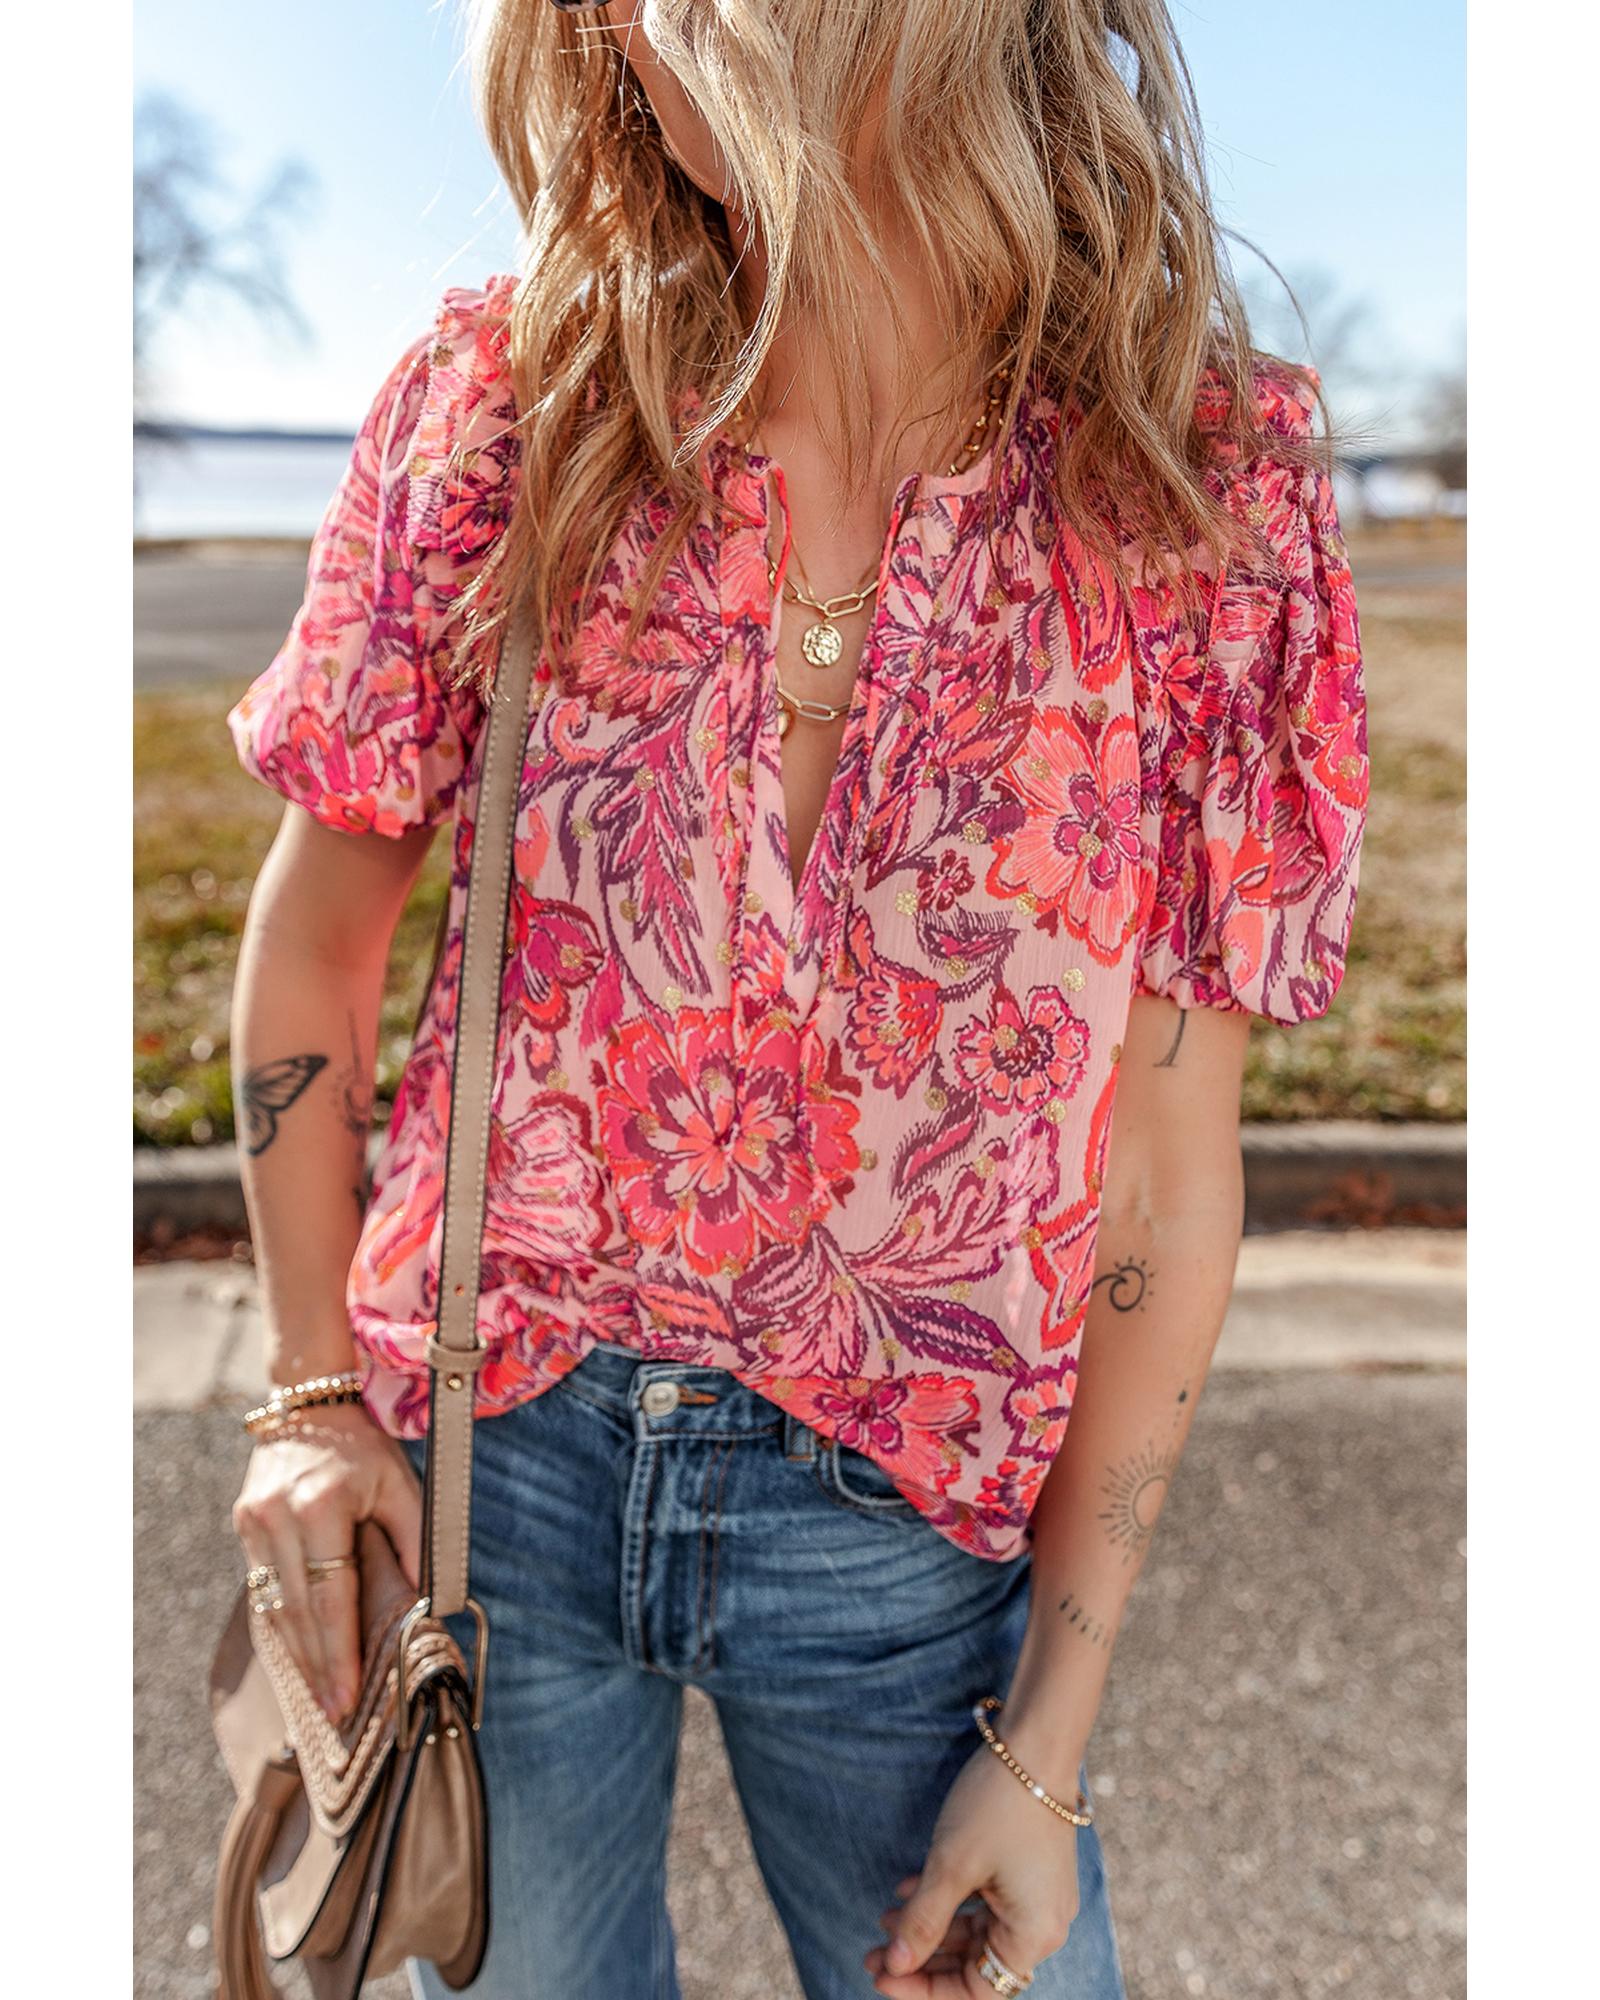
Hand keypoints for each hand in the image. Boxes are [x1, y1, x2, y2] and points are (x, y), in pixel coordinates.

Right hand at [231, 1401, 422, 1723]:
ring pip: (275, 1606)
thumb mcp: (401, 1485)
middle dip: (317, 1667)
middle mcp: (277, 1517)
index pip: (330, 1596)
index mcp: (319, 1506)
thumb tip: (426, 1603)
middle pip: (297, 1611)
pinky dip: (282, 1624)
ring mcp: (253, 1523)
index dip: (339, 1652)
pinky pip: (264, 1589)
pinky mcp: (243, 1527)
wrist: (309, 1404)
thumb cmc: (364, 1447)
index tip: (347, 1695)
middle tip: (334, 1713)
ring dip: (296, 1654)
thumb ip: (414, 1541)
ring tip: (318, 1695)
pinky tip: (299, 1653)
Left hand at [865, 1742, 1081, 1996]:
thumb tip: (895, 1968)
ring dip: (931, 1927)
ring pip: (976, 1931)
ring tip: (883, 1919)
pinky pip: (985, 1901)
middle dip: (922, 1959)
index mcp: (1033, 1935)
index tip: (882, 1978)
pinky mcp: (1028, 1868)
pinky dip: (949, 1900)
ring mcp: (1038, 1895)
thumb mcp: (951, 1866)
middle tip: (873, 1953)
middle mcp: (1043, 1923)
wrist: (1036, 1740)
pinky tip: (908, 1887)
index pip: (976, 1991)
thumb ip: (923, 1922)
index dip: (926, 1990)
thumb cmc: (997, 1804)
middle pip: (976, 1963)